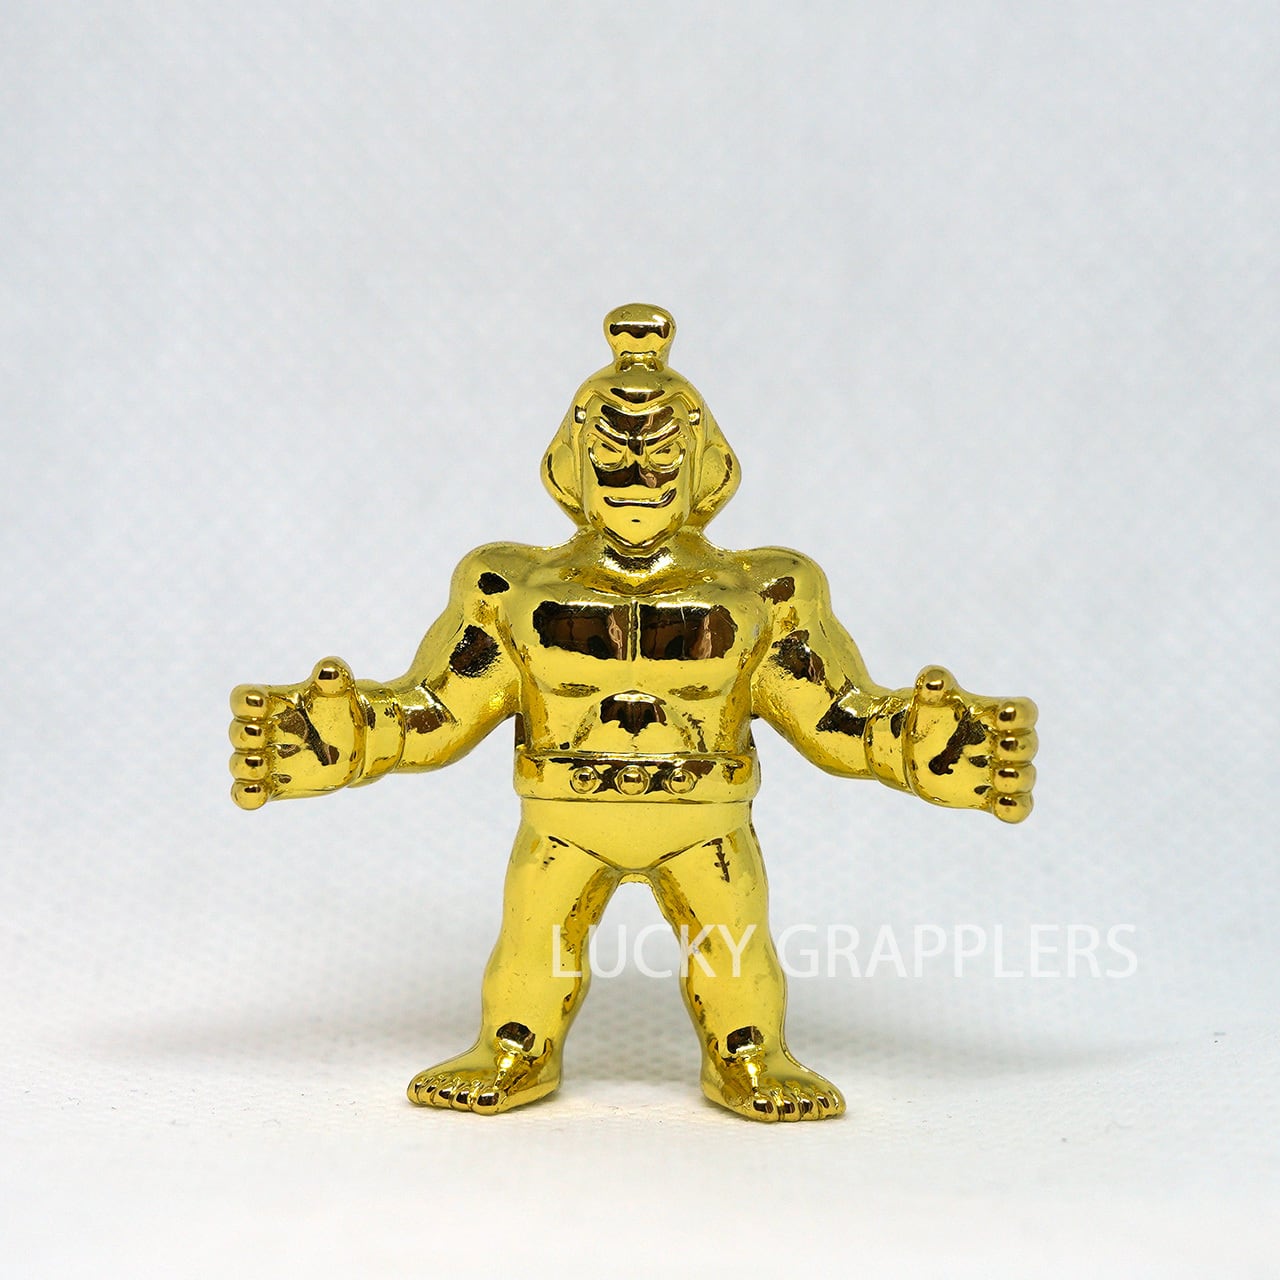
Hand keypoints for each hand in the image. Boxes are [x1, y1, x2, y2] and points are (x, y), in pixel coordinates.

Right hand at [228, 658, 364, 809]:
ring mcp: (267, 759)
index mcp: (271, 705)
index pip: (243, 700)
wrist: (359, 740)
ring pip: (240, 764)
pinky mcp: (274, 785)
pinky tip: (257, 794)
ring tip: (261, 764)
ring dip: (247, 764)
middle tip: (261, 733)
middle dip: (246, 733)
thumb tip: (331, 669)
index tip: (260, 701)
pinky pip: (248, 794)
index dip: (247, 700)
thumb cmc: (341, 707)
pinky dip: (247, 795)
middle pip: (239, 732)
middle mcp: (263, 731)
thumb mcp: (340, 691)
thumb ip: (334, 678)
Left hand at [904, 666, 1037, 822]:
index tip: (1004, 714)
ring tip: (1000, 776)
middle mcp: (1003, 743)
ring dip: (1018, 778)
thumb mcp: (926, 698)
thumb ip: (933, 685)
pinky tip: (1000, 805)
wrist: (906, 746)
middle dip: (1017, 747)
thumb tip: (932, 678)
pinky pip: (1014, 808)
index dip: (1019, 713)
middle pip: (1028, 745)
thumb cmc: (925, 715)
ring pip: (1025, 777)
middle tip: (1000, 747)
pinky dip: (1014, 809)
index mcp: (996, 715)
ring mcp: (996, 771)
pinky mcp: (987, 797)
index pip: (1023, 712)